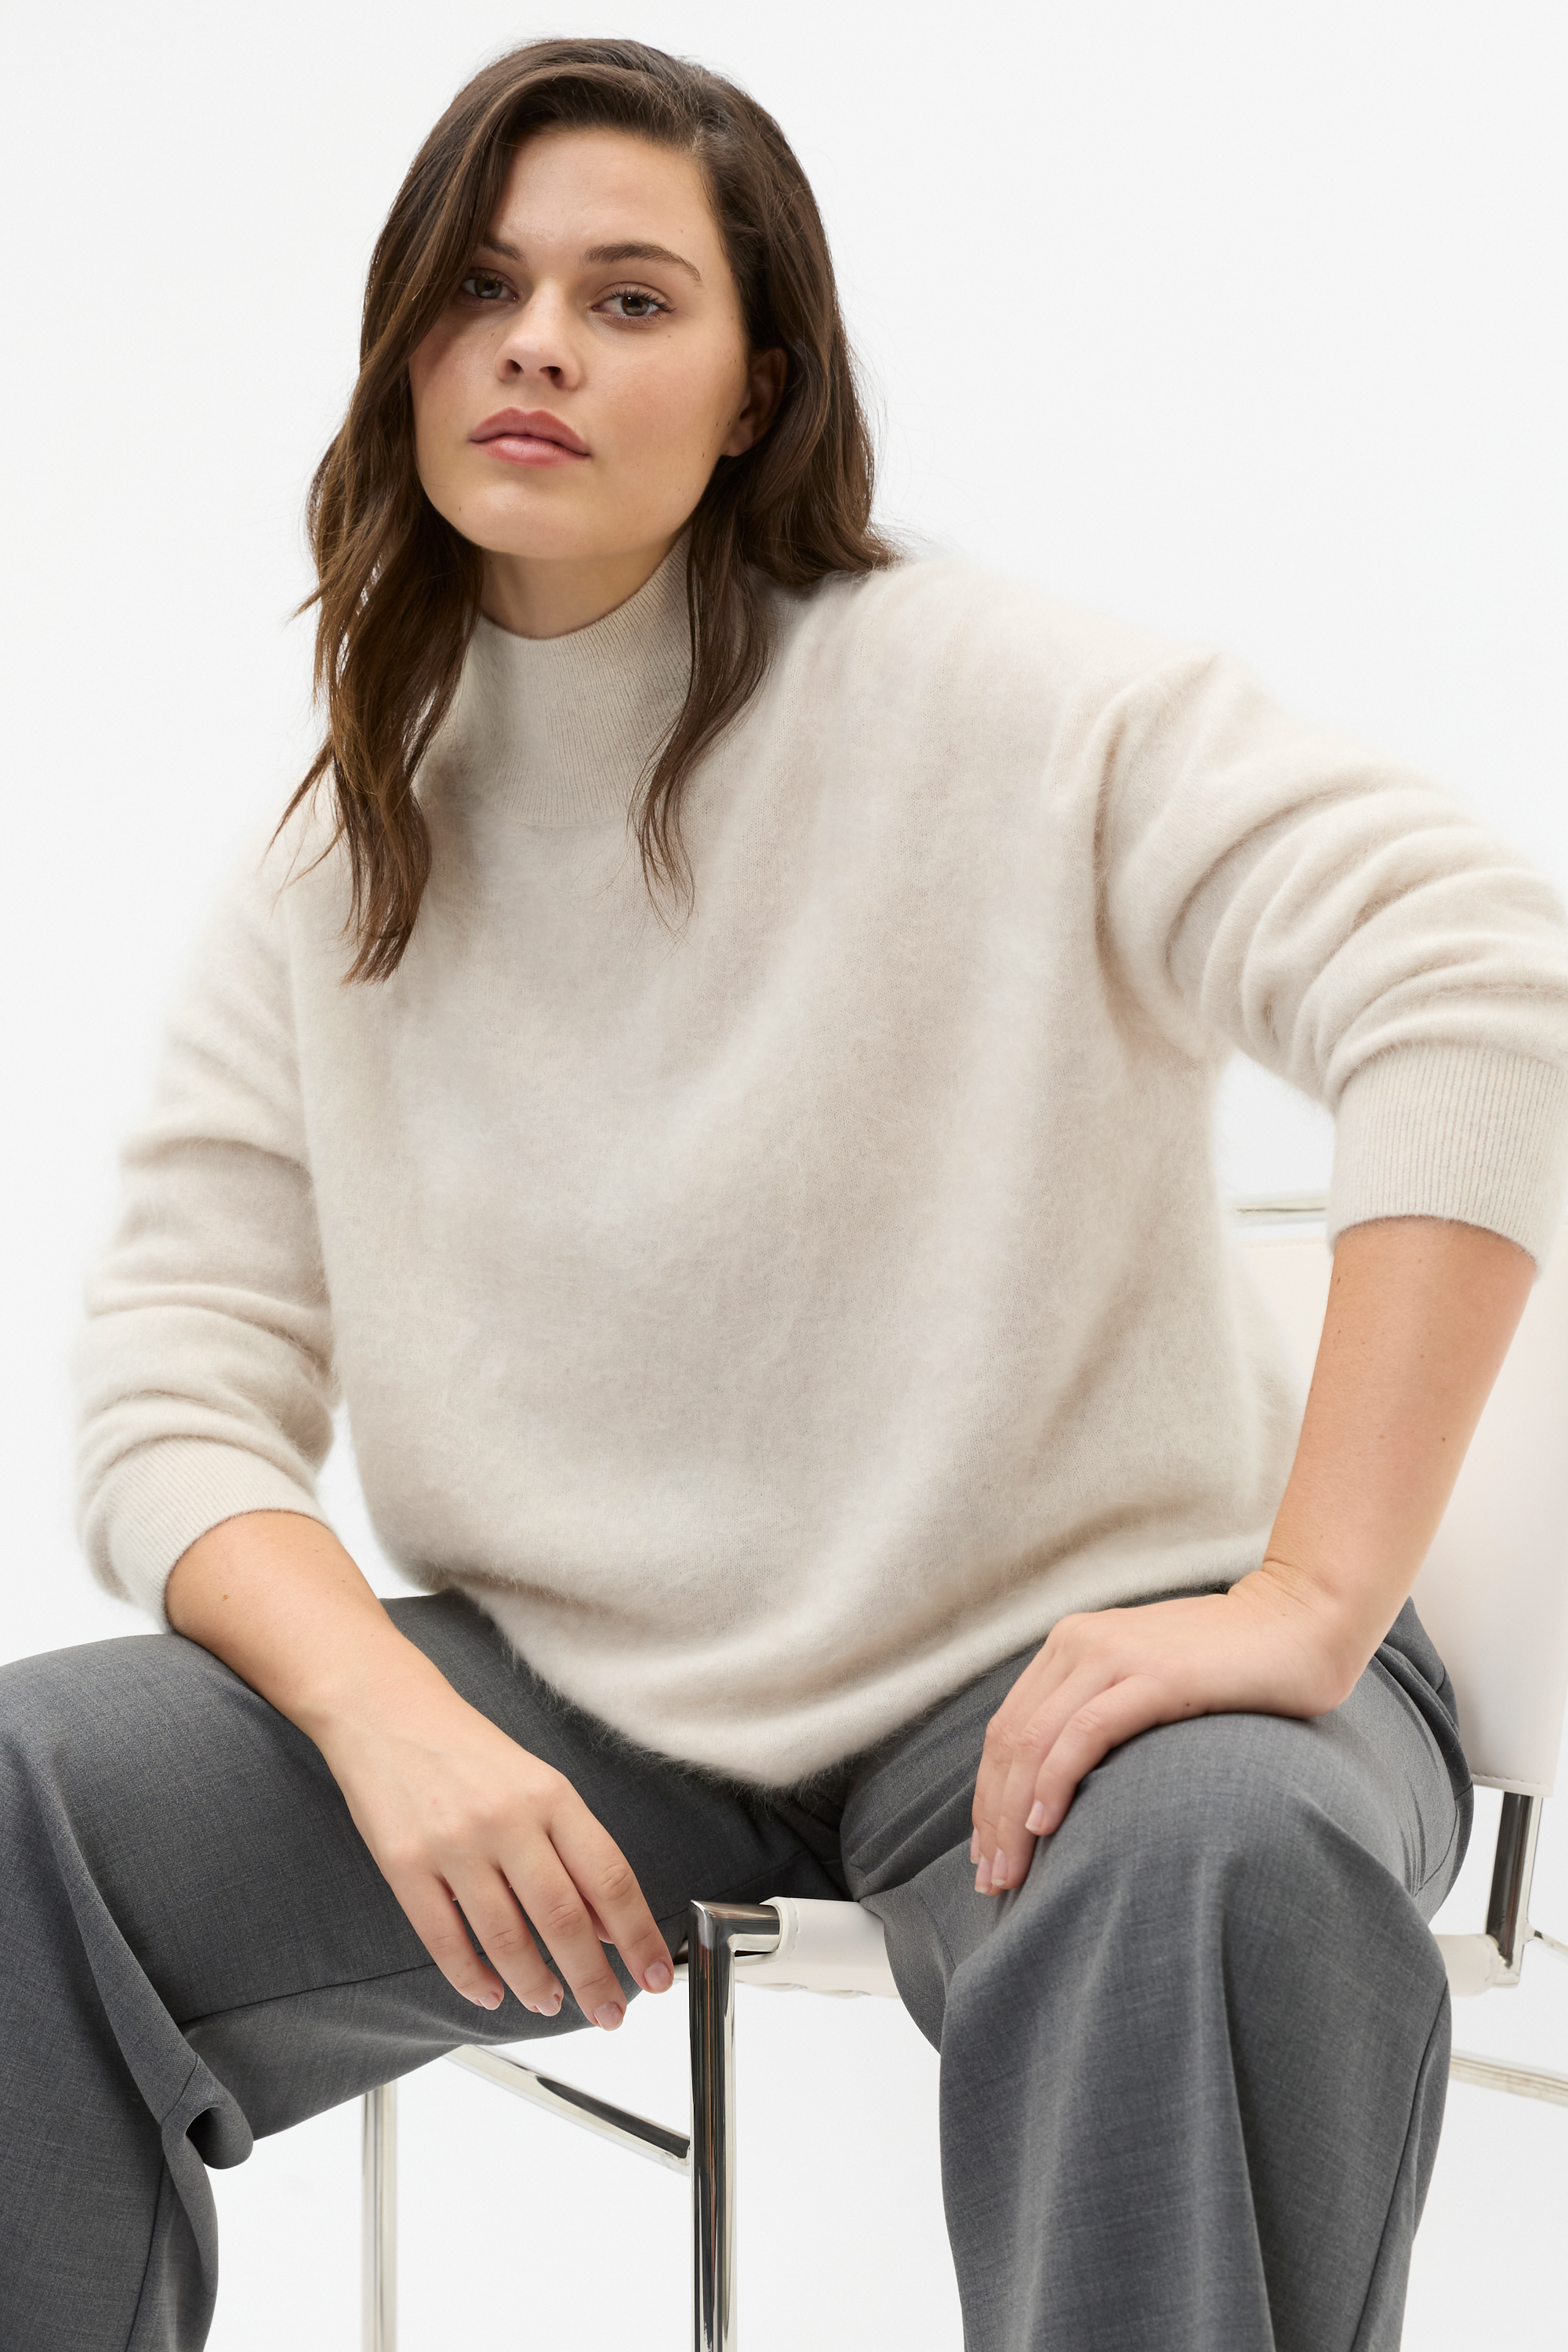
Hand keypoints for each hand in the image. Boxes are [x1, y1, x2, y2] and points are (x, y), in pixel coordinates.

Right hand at [314, 1680, 673, 2027]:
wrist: (385, 1711)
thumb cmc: (469, 1750)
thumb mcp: (537, 1784)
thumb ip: (575, 1849)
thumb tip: (611, 1924)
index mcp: (550, 1795)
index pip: (609, 1876)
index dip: (638, 1935)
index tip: (654, 1976)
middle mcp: (505, 1818)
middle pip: (562, 1918)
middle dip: (593, 1979)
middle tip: (609, 2013)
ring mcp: (452, 1843)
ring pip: (506, 1938)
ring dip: (536, 1985)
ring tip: (551, 2002)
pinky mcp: (403, 1864)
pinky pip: (443, 1941)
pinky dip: (473, 1979)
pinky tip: (492, 1991)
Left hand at [968, 1566, 1357, 1895]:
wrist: (1300, 1620)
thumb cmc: (1231, 1664)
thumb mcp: (1148, 1680)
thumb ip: (1104, 1710)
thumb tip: (1066, 1785)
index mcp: (1073, 1644)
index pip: (1008, 1728)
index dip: (988, 1793)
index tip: (986, 1853)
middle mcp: (1080, 1643)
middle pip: (1010, 1740)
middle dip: (991, 1815)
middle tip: (991, 1879)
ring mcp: (1116, 1655)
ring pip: (1035, 1741)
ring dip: (1012, 1813)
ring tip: (1010, 1870)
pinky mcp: (1156, 1676)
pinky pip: (1086, 1733)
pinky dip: (1055, 1780)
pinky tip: (1044, 1825)